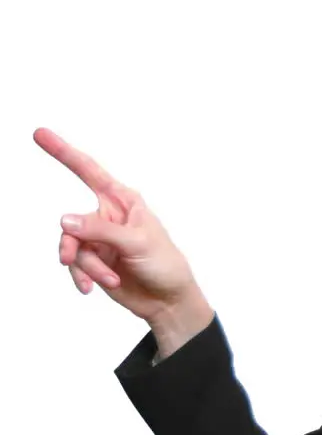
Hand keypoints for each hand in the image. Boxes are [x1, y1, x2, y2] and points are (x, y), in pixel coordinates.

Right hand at [38, 127, 204, 324]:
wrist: (167, 300)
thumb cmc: (164, 264)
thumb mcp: (137, 243)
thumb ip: (100, 231)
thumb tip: (65, 220)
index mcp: (124, 202)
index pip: (90, 171)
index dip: (64, 152)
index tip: (40, 134)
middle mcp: (107, 217)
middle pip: (71, 223)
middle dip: (72, 245)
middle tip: (67, 259)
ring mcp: (98, 239)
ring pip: (72, 247)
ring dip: (87, 266)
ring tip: (108, 279)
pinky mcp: (92, 260)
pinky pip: (74, 264)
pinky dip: (82, 276)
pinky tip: (91, 288)